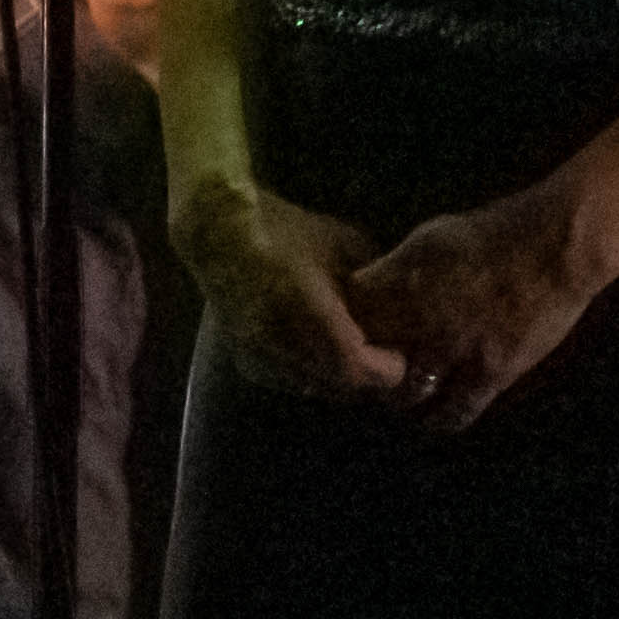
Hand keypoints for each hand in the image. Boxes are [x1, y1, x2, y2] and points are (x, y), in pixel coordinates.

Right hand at [176, 176, 405, 402]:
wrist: (218, 233)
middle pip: (340, 385)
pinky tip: (316, 347)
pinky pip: (290, 380)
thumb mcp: (341, 243)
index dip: (385, 368)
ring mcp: (261, 357)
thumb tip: (399, 299)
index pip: (356, 368)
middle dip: (367, 375)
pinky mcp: (246, 361)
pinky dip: (311, 372)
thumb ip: (372, 277)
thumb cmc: (284, 231)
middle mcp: (283, 345)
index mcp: (310, 315)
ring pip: (315, 387)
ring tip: (353, 350)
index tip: (401, 355)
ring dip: (339, 376)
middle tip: (384, 355)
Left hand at [345, 186, 609, 428]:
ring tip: (398, 396)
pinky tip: (435, 419)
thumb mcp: (435, 236)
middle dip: (364, 366)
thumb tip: (375, 286)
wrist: (556, 246)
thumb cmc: (499, 232)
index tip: (346, 333)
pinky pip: (455, 411)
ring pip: (406, 393)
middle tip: (368, 371)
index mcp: (405, 279)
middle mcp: (422, 317)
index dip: (343, 326)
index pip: (353, 314)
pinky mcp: (491, 373)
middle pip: (371, 358)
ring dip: (398, 397)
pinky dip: (441, 419)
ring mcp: (456, 349)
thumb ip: (401, 267)